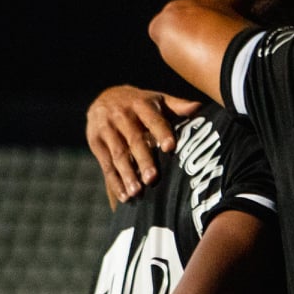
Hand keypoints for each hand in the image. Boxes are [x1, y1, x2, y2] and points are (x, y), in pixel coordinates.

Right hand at [86, 85, 201, 204]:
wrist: (104, 97)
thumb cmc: (140, 103)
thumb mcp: (158, 99)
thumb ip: (177, 106)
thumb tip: (199, 108)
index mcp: (141, 104)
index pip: (153, 120)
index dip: (162, 133)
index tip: (170, 147)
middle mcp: (121, 115)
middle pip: (134, 140)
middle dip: (143, 160)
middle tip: (152, 178)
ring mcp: (106, 128)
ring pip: (118, 154)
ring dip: (127, 174)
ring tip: (137, 192)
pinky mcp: (95, 142)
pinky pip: (105, 164)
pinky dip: (114, 181)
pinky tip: (124, 195)